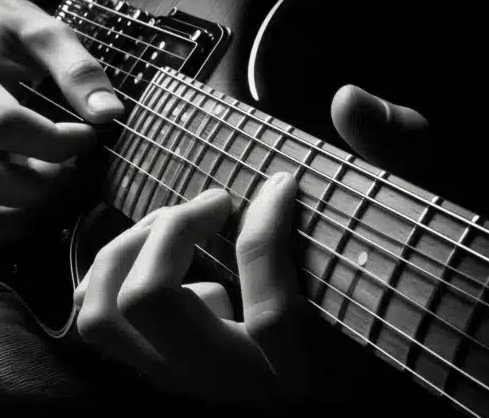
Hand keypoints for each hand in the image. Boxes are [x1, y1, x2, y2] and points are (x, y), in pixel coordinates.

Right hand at [0, 0, 123, 244]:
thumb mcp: (40, 30)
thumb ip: (77, 69)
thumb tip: (110, 114)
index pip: (5, 128)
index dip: (55, 143)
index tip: (87, 137)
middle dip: (34, 188)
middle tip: (67, 174)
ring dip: (11, 220)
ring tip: (45, 197)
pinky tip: (23, 210)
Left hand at [73, 83, 430, 407]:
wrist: (332, 376)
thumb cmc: (364, 311)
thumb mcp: (392, 237)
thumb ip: (392, 160)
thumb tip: (350, 100)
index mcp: (296, 375)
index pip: (270, 311)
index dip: (267, 228)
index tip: (282, 182)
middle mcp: (225, 387)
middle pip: (152, 301)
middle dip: (173, 230)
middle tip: (213, 202)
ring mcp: (176, 380)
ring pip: (105, 314)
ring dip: (129, 250)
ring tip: (174, 225)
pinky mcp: (150, 365)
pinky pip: (95, 315)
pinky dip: (111, 272)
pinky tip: (154, 253)